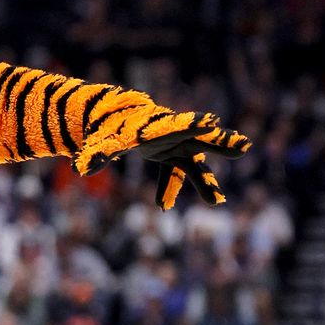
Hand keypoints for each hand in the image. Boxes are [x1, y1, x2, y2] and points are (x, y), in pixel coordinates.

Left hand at [74, 106, 250, 208]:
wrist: (114, 118)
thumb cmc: (109, 125)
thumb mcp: (103, 140)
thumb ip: (97, 154)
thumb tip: (81, 171)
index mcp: (159, 125)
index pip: (179, 125)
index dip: (193, 125)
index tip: (209, 121)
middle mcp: (172, 134)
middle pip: (199, 139)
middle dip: (219, 142)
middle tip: (242, 146)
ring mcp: (175, 145)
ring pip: (193, 164)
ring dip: (203, 182)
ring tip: (216, 201)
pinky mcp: (170, 155)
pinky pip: (176, 174)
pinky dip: (169, 189)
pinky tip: (163, 206)